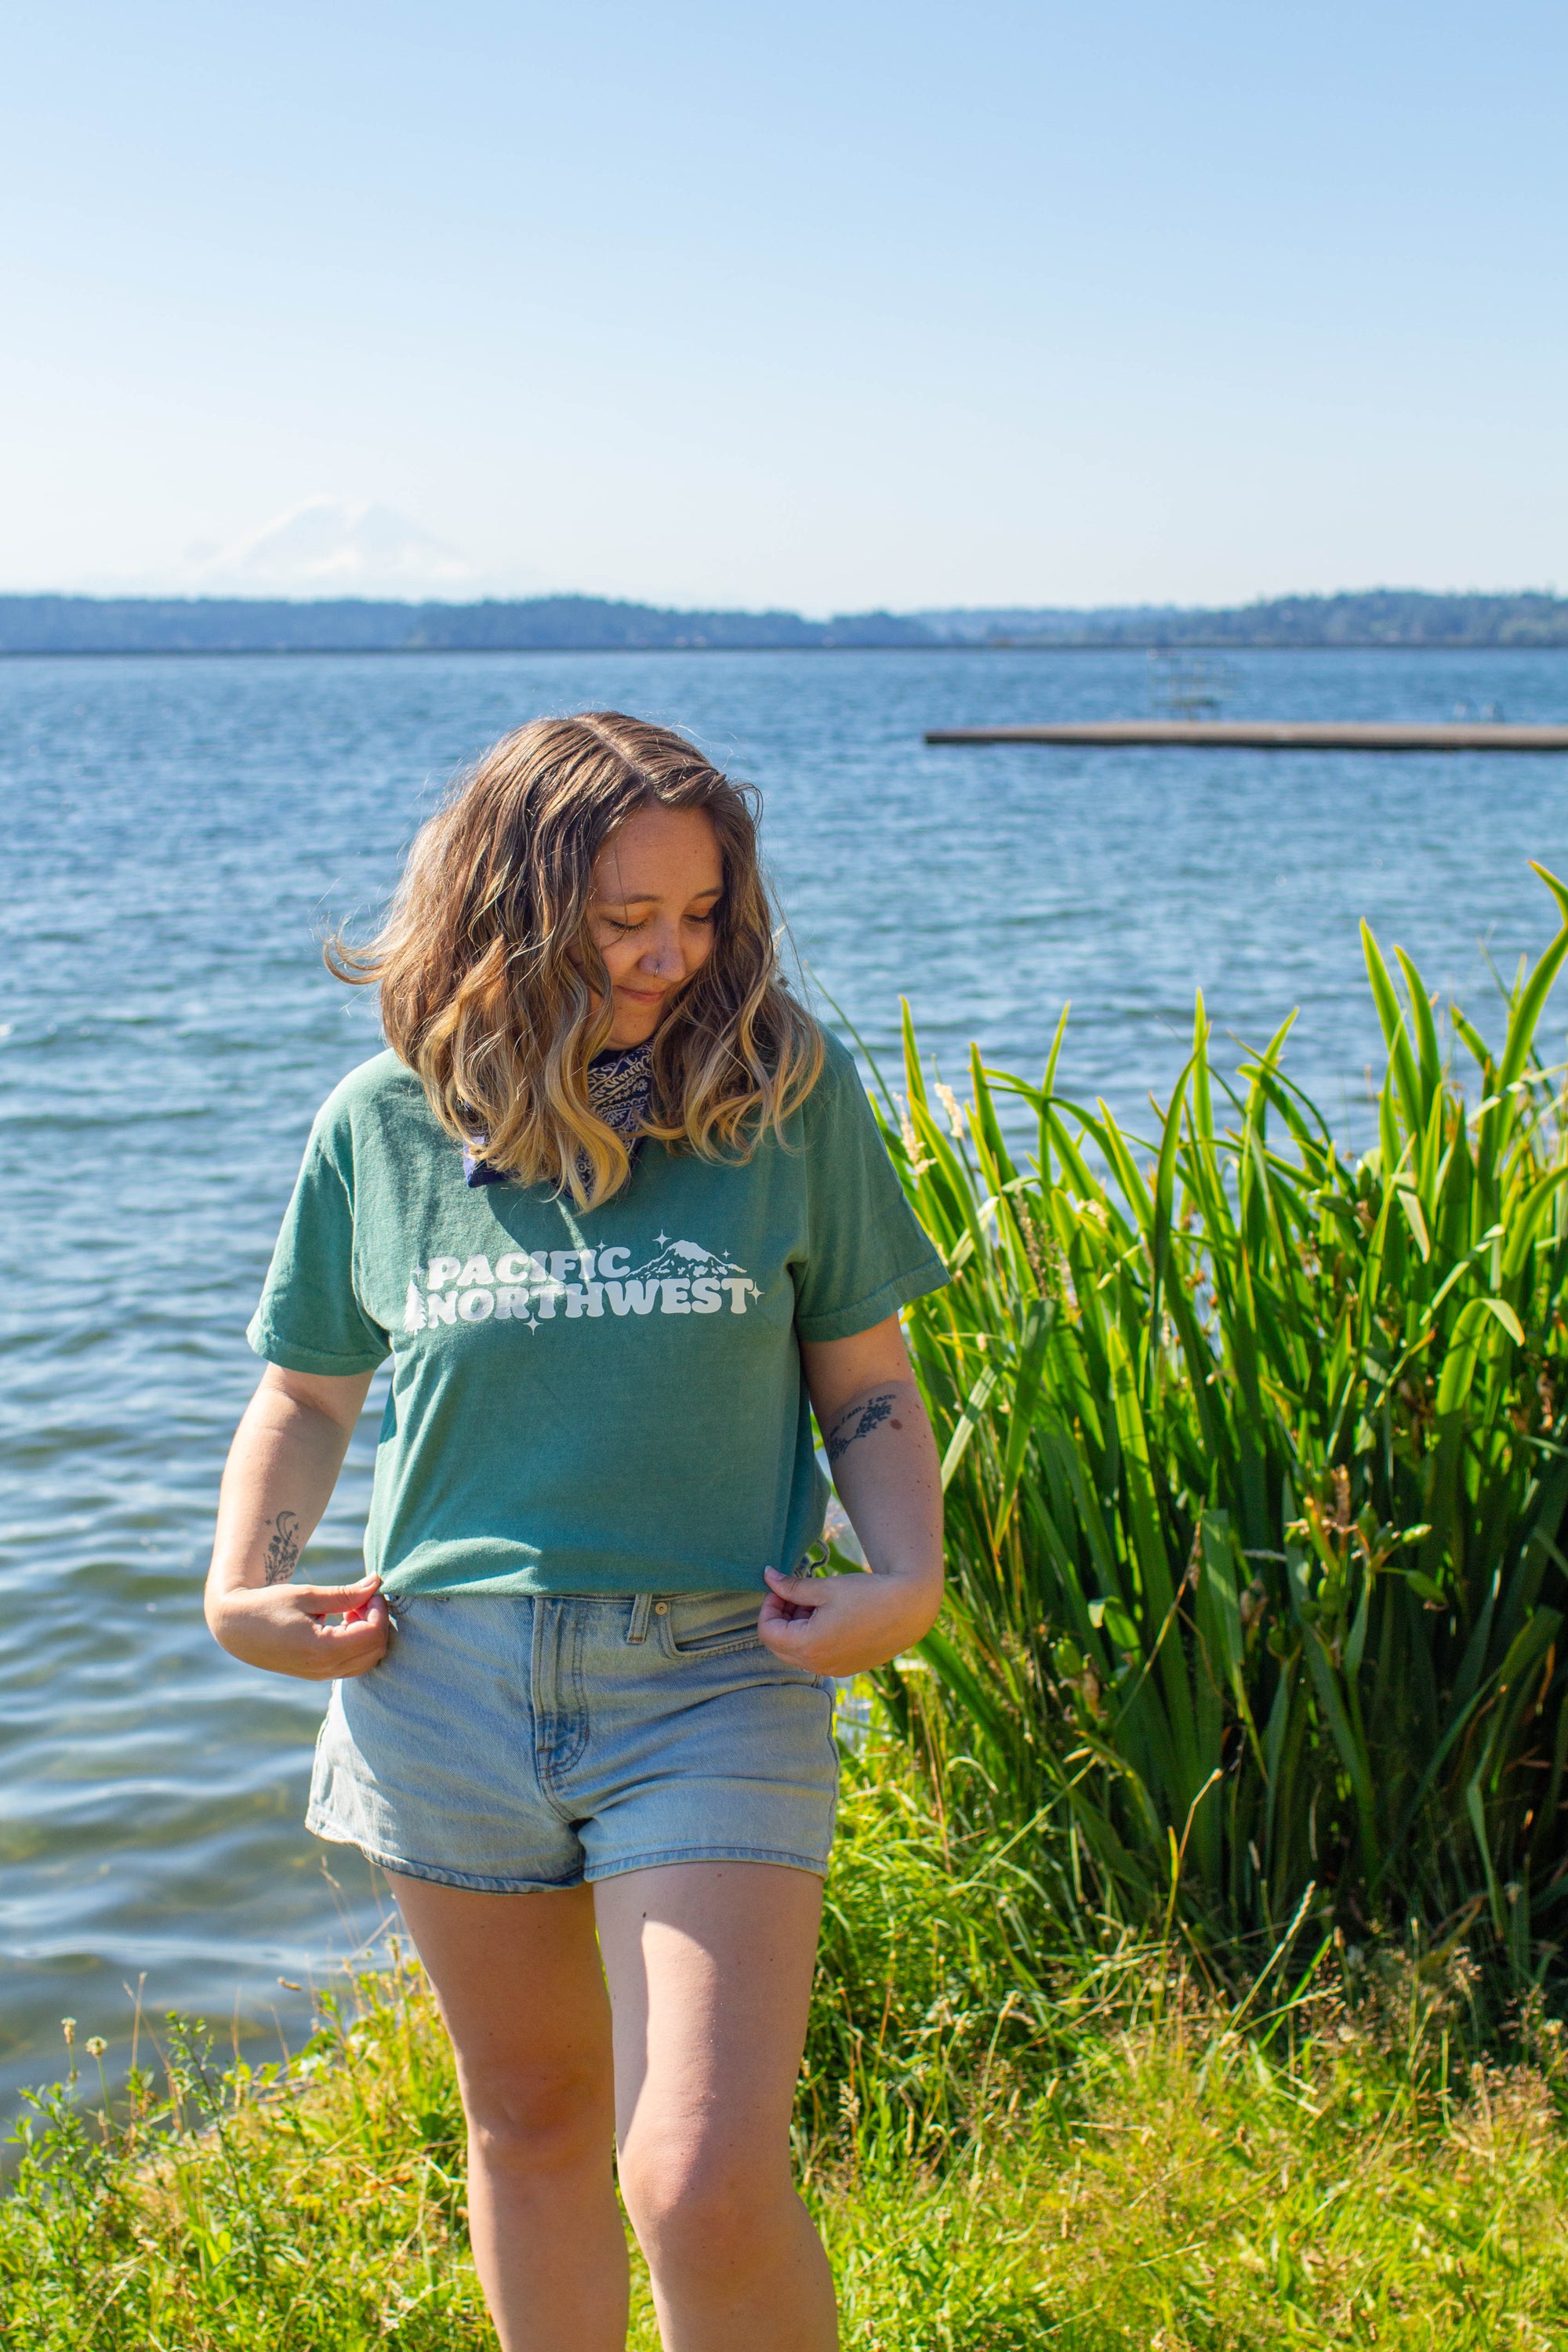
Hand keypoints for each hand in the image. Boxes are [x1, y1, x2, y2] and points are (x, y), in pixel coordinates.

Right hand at [207, 1573, 389, 1680]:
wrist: (235, 1628)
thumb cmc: (267, 1605)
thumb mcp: (307, 1595)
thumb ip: (345, 1593)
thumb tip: (376, 1583)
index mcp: (321, 1649)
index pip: (373, 1634)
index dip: (380, 1609)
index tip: (370, 1589)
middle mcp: (324, 1669)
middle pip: (376, 1649)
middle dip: (378, 1621)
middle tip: (362, 1598)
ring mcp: (321, 1675)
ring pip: (368, 1660)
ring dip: (370, 1634)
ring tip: (351, 1609)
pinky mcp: (318, 1674)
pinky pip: (354, 1665)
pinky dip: (359, 1644)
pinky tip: (343, 1622)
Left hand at [757, 1562, 939, 1676]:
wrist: (910, 1609)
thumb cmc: (867, 1594)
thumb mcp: (825, 1587)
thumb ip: (791, 1586)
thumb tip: (767, 1576)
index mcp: (809, 1646)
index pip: (767, 1632)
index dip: (769, 1607)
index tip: (782, 1588)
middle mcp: (818, 1665)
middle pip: (779, 1646)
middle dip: (781, 1618)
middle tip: (795, 1595)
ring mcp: (833, 1670)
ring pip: (797, 1653)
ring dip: (797, 1628)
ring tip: (816, 1603)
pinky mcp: (846, 1669)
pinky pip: (816, 1657)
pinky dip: (813, 1638)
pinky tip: (830, 1616)